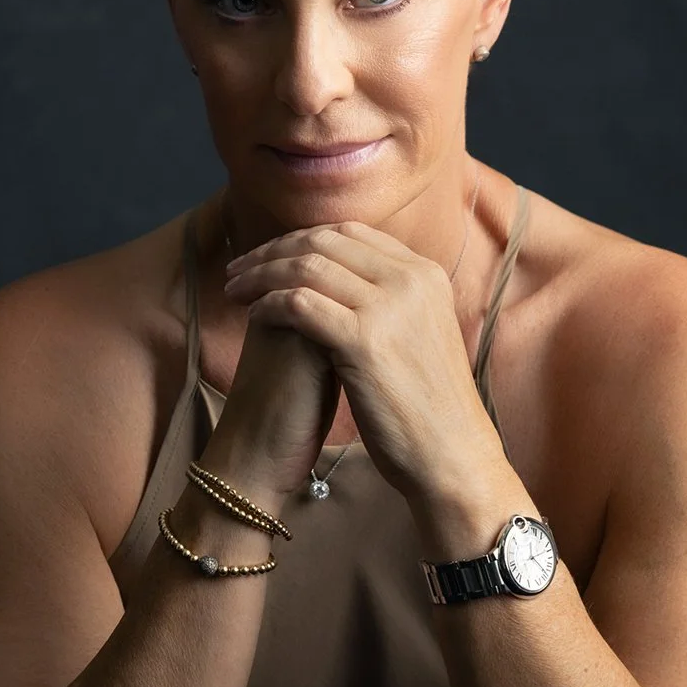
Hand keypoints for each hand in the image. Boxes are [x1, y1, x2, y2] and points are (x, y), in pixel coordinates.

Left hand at [222, 220, 503, 505]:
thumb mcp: (419, 333)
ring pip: (305, 268)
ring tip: (235, 291)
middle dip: (272, 251)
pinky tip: (254, 317)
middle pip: (323, 242)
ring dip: (261, 275)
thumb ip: (390, 301)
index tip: (269, 256)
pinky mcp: (365, 341)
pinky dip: (269, 305)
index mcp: (425, 273)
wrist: (451, 454)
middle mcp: (411, 279)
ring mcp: (390, 307)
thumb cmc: (428, 405)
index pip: (350, 232)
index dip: (301, 239)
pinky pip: (299, 304)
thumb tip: (345, 284)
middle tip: (238, 270)